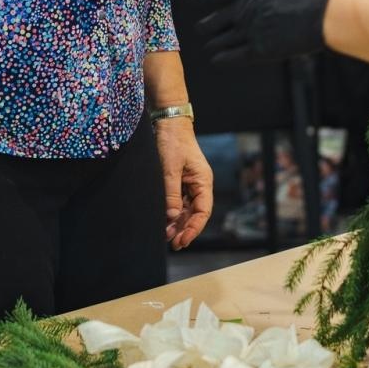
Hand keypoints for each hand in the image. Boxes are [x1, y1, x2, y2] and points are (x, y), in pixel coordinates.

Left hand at [154, 118, 212, 248]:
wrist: (169, 123)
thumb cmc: (172, 142)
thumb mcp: (170, 168)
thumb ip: (171, 193)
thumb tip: (171, 216)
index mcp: (203, 181)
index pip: (203, 212)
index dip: (194, 228)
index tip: (183, 240)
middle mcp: (199, 185)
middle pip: (195, 213)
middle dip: (185, 229)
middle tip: (173, 244)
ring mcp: (190, 183)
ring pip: (186, 209)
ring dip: (178, 223)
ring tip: (166, 237)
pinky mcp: (180, 181)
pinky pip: (179, 202)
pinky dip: (172, 213)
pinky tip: (165, 222)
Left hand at [188, 0, 341, 65]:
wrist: (331, 14)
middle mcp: (246, 10)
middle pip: (213, 22)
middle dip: (208, 26)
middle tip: (205, 29)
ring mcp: (251, 31)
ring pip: (219, 41)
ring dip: (215, 43)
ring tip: (211, 46)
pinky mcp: (261, 50)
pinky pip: (230, 57)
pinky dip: (222, 58)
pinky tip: (216, 59)